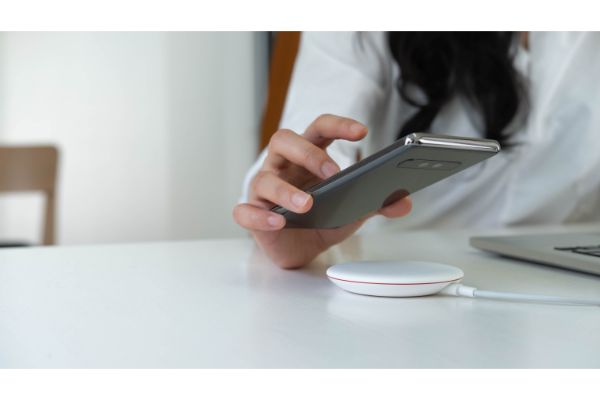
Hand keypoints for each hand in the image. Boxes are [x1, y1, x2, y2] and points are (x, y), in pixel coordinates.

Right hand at [233, 114, 411, 267]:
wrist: (300, 250)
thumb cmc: (320, 219)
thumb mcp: (351, 210)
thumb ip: (375, 203)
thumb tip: (404, 202)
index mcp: (307, 158)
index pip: (318, 129)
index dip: (338, 125)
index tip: (362, 131)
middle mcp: (282, 167)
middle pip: (284, 141)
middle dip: (308, 153)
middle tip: (333, 172)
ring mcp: (264, 190)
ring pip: (264, 178)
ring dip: (286, 190)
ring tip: (308, 205)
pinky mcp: (253, 216)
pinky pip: (245, 211)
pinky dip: (259, 215)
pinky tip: (278, 222)